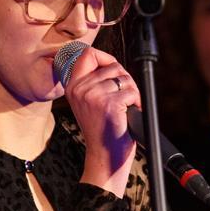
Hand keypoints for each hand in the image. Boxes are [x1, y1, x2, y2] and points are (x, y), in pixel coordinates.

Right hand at [64, 46, 140, 197]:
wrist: (104, 156)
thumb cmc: (101, 130)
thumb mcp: (89, 102)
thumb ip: (95, 81)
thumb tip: (112, 63)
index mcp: (72, 86)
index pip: (88, 54)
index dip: (106, 58)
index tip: (114, 69)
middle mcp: (80, 89)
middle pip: (113, 65)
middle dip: (124, 79)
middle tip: (124, 98)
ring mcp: (93, 96)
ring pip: (124, 78)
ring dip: (132, 92)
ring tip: (126, 108)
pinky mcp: (109, 104)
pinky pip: (132, 91)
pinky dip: (136, 102)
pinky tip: (129, 114)